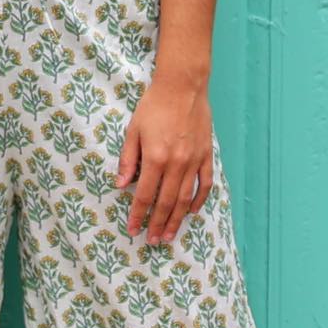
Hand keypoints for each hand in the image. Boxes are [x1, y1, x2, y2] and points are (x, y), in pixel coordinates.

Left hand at [114, 74, 213, 244]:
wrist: (183, 87)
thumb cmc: (154, 106)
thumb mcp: (133, 130)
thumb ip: (128, 160)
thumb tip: (121, 185)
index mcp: (155, 158)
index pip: (144, 195)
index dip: (138, 215)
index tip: (132, 229)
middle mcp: (176, 164)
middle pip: (166, 203)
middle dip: (157, 224)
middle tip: (151, 240)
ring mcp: (194, 161)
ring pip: (186, 199)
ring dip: (177, 220)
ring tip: (169, 235)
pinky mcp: (206, 156)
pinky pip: (204, 184)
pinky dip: (199, 201)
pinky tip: (192, 212)